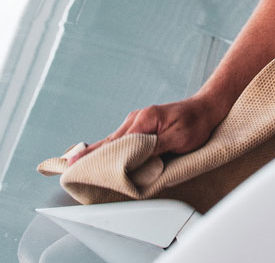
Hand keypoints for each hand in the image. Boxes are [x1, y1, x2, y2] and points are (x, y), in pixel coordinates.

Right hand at [68, 94, 221, 163]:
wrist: (206, 108)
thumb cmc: (195, 123)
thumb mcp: (178, 139)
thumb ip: (154, 149)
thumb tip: (133, 160)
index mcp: (143, 121)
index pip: (115, 143)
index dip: (97, 156)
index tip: (77, 164)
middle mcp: (136, 119)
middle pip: (108, 141)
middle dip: (89, 155)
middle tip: (67, 167)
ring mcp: (137, 122)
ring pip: (112, 140)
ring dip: (97, 152)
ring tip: (75, 163)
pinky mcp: (141, 126)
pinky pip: (121, 139)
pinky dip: (108, 148)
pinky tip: (98, 154)